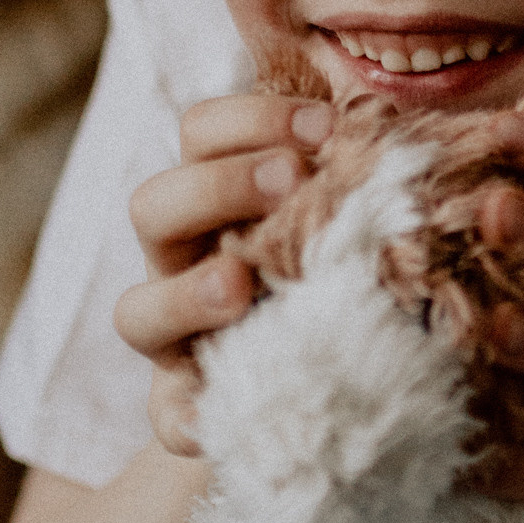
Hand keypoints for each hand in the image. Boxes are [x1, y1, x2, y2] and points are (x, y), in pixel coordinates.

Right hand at [115, 92, 333, 453]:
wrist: (354, 387)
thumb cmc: (360, 270)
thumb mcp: (361, 212)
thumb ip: (361, 163)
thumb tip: (387, 105)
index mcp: (219, 200)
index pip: (200, 135)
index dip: (252, 119)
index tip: (328, 125)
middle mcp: (184, 263)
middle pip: (153, 206)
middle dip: (220, 185)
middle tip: (292, 182)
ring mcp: (178, 340)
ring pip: (136, 310)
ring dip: (187, 293)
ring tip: (240, 287)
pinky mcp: (188, 411)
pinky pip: (168, 417)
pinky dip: (186, 415)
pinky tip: (215, 414)